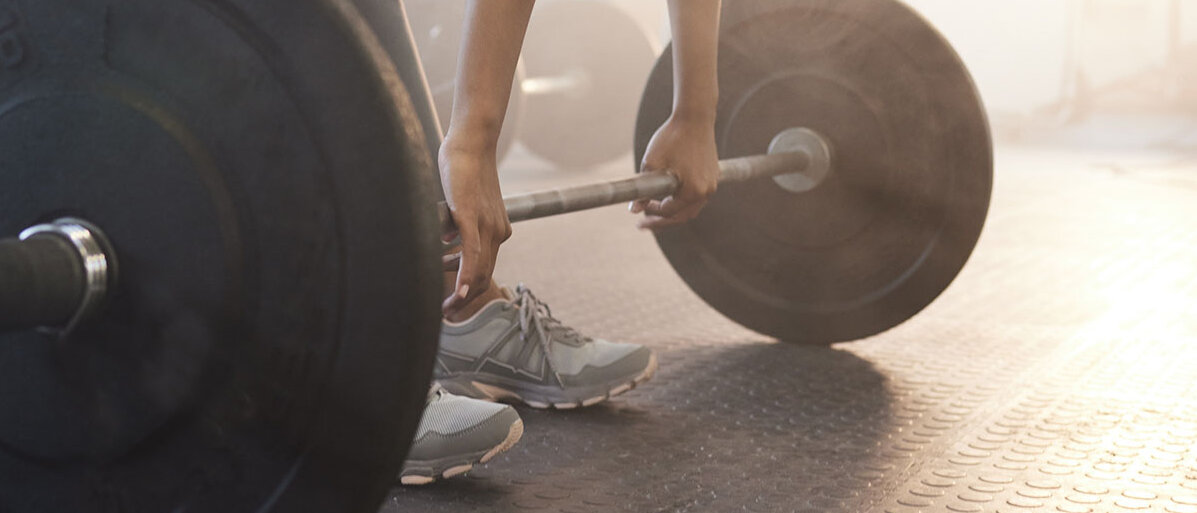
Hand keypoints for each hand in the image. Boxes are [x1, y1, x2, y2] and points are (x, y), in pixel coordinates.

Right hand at [439, 142, 510, 315]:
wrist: (471, 143)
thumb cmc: (463, 170)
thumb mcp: (461, 205)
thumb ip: (457, 227)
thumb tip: (445, 243)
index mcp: (496, 231)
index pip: (485, 269)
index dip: (470, 290)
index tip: (453, 302)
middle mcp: (497, 232)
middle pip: (484, 276)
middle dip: (465, 299)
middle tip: (445, 311)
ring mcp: (487, 225)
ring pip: (479, 270)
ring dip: (463, 293)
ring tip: (445, 305)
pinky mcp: (472, 216)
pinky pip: (471, 252)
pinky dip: (465, 274)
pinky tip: (458, 291)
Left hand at [631, 115, 719, 228]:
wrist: (695, 117)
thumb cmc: (672, 137)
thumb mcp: (651, 164)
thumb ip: (643, 190)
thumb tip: (634, 209)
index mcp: (693, 190)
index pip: (669, 212)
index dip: (651, 215)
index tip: (638, 213)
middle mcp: (706, 191)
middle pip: (682, 216)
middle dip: (662, 221)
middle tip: (644, 223)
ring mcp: (712, 184)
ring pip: (691, 208)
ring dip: (673, 212)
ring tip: (654, 212)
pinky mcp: (712, 176)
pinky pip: (697, 196)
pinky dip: (682, 201)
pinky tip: (669, 198)